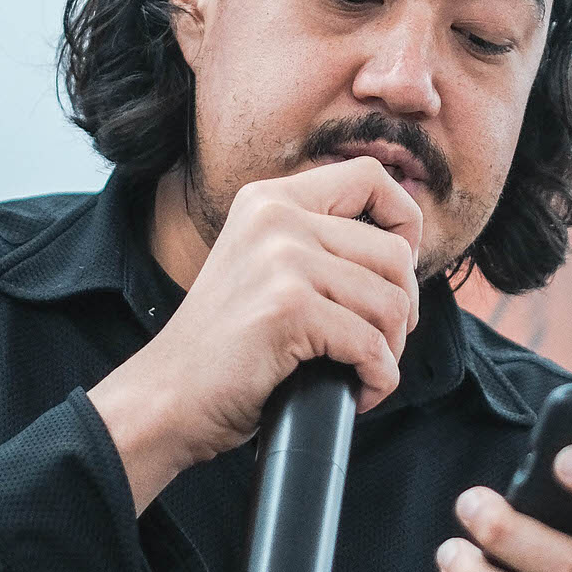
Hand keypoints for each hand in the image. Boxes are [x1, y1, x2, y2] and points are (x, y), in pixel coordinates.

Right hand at [89, 158, 421, 511]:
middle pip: (394, 252)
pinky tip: (357, 392)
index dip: (404, 218)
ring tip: (363, 371)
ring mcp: (281, 260)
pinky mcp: (288, 308)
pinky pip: (371, 345)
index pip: (369, 176)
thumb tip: (404, 252)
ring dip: (390, 351)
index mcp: (270, 199)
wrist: (167, 396)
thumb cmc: (225, 347)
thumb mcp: (264, 268)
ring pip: (391, 303)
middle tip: (378, 343)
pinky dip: (377, 379)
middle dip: (402, 309)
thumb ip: (316, 244)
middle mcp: (276, 217)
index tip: (396, 271)